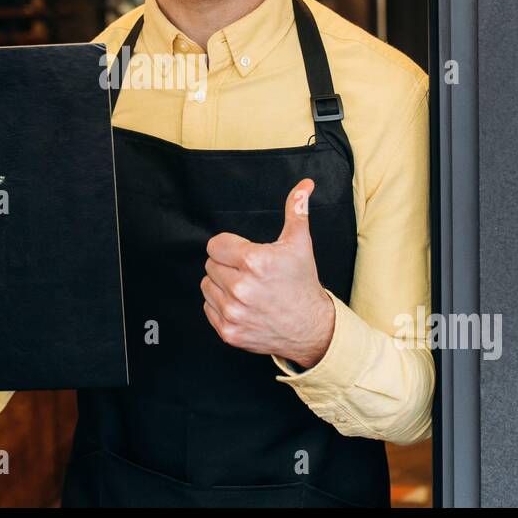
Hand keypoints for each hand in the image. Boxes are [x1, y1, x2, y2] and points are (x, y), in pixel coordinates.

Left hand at [202, 178, 335, 367]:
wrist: (311, 327)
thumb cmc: (302, 283)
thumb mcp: (300, 244)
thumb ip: (296, 210)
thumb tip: (304, 185)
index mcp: (254, 261)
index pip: (215, 245)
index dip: (229, 247)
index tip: (244, 254)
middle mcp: (241, 288)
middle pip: (210, 265)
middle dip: (227, 265)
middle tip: (248, 273)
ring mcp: (234, 312)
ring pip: (206, 286)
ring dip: (221, 285)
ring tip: (245, 288)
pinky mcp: (229, 332)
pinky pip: (208, 308)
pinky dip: (220, 306)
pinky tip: (241, 305)